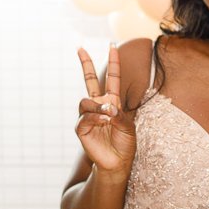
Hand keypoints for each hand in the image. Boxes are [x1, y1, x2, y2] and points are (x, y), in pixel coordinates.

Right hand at [76, 45, 136, 178]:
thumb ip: (119, 115)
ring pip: (85, 102)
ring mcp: (89, 117)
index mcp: (113, 102)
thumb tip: (107, 108)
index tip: (112, 46)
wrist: (118, 162)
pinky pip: (84, 118)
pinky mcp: (82, 129)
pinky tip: (103, 122)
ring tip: (108, 117)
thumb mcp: (128, 127)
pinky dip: (95, 118)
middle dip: (85, 64)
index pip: (112, 79)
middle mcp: (99, 106)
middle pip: (89, 81)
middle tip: (80, 49)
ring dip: (97, 107)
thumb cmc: (125, 145)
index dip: (113, 63)